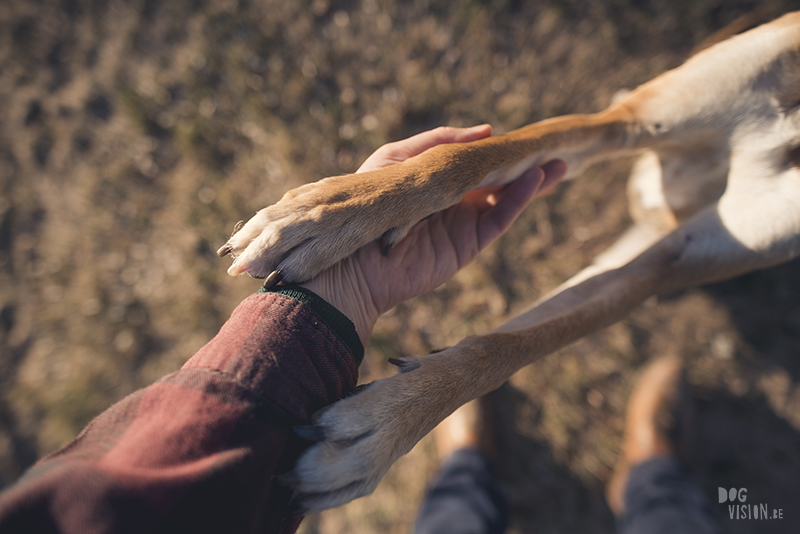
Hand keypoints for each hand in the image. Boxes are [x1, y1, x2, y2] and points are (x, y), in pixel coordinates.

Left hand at [300, 125, 566, 345]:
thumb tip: (485, 130)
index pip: (477, 162)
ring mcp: (464, 223)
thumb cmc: (369, 203)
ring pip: (507, 197)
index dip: (500, 150)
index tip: (524, 135)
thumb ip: (438, 142)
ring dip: (534, 181)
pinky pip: (500, 218)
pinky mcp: (469, 244)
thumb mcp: (397, 159)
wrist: (355, 261)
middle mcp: (454, 201)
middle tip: (555, 147)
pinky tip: (536, 179)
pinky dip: (519, 199)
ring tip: (560, 162)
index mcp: (437, 180)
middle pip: (499, 179)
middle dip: (526, 164)